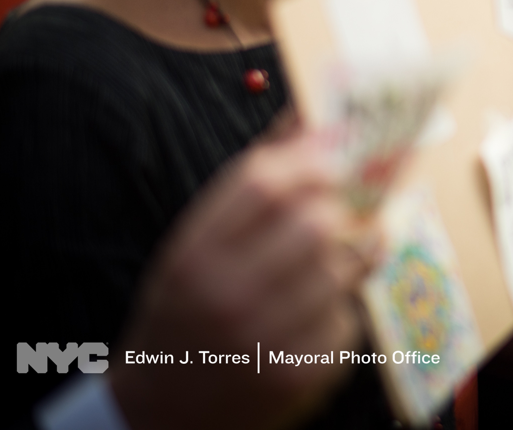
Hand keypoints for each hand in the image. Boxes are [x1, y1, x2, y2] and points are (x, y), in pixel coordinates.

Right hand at [109, 131, 380, 429]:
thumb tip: (309, 114)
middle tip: (345, 207)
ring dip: (351, 255)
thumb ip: (252, 181)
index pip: (263, 184)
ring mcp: (266, 340)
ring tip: (336, 256)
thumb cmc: (185, 310)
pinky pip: (348, 317)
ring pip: (343, 269)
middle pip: (315, 224)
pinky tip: (314, 313)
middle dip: (341, 208)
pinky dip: (341, 308)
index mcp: (195, 255)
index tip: (340, 147)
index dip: (312, 157)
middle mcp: (227, 296)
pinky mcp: (300, 373)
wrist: (161, 413)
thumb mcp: (197, 244)